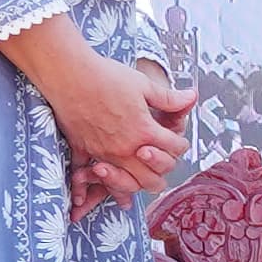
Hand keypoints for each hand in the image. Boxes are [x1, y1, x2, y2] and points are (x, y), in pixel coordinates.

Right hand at [18, 36, 193, 215]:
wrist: (69, 75)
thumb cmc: (106, 76)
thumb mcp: (144, 85)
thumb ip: (169, 98)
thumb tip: (191, 96)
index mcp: (145, 131)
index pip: (174, 148)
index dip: (180, 144)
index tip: (176, 140)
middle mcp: (125, 148)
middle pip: (153, 178)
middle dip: (162, 171)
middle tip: (162, 161)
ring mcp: (103, 153)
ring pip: (126, 184)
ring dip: (135, 184)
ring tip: (140, 178)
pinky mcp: (83, 150)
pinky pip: (89, 177)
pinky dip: (93, 185)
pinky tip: (97, 187)